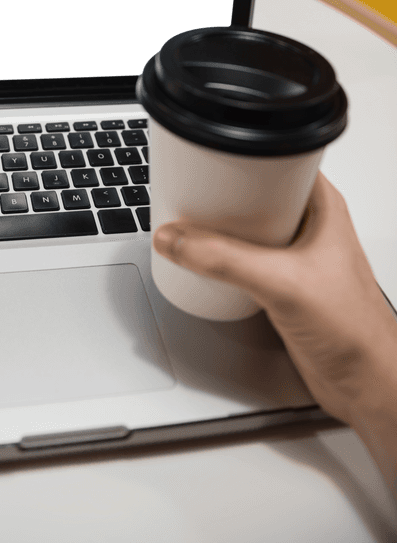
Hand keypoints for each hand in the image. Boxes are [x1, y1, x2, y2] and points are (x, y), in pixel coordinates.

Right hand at [153, 172, 396, 427]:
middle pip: (255, 195)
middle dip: (220, 196)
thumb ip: (223, 260)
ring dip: (219, 230)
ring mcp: (296, 256)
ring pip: (248, 229)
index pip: (275, 163)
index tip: (203, 162)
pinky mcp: (284, 284)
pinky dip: (223, 258)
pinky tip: (205, 263)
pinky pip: (246, 259)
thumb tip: (177, 239)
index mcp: (321, 207)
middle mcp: (309, 227)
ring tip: (189, 226)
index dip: (240, 159)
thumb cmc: (355, 330)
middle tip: (189, 195)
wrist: (366, 384)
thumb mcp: (281, 282)